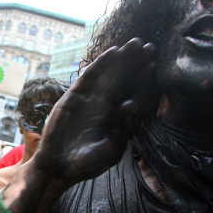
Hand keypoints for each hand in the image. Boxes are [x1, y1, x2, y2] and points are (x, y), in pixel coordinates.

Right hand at [33, 38, 155, 188]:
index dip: (141, 78)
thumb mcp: (112, 151)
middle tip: (148, 46)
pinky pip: (88, 77)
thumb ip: (124, 130)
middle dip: (134, 63)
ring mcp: (88, 100)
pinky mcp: (73, 98)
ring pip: (107, 75)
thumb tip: (133, 103)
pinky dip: (100, 64)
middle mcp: (102, 105)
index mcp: (114, 117)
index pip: (131, 92)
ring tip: (134, 44)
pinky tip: (113, 52)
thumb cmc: (86, 164)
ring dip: (120, 59)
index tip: (153, 62)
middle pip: (121, 80)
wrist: (59, 168)